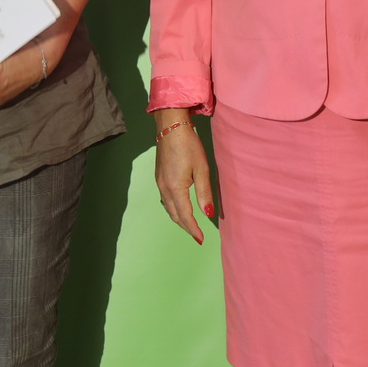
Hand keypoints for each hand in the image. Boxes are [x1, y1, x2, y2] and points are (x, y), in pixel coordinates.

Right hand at [153, 110, 214, 244]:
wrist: (170, 126)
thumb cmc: (188, 145)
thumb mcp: (201, 169)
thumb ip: (205, 193)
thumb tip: (208, 214)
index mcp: (175, 188)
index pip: (185, 215)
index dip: (193, 229)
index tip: (200, 239)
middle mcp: (164, 188)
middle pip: (174, 214)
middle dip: (185, 226)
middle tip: (196, 235)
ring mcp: (159, 182)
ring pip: (168, 207)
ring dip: (178, 218)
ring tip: (189, 224)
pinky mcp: (159, 176)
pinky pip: (165, 199)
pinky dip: (173, 208)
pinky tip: (179, 206)